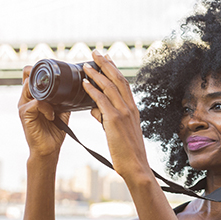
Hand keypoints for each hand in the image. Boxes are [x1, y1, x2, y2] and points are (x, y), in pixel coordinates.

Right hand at [17, 65, 69, 158]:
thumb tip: (75, 86)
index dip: (39, 69)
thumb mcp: (61, 110)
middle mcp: (26, 98)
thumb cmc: (54, 131)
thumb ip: (62, 98)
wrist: (49, 149)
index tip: (55, 73)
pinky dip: (46, 107)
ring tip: (55, 104)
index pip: (30, 74)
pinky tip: (52, 116)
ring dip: (46, 92)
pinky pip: (35, 103)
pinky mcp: (24, 114)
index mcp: (33, 96)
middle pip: (27, 76)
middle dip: (43, 77)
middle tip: (56, 86)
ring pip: (30, 86)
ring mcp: (23, 106)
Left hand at [82, 52, 152, 182]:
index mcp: (133, 110)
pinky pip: (102, 101)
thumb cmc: (127, 152)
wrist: (136, 166)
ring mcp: (123, 113)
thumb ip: (106, 118)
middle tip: (96, 53)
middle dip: (106, 64)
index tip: (106, 60)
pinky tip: (84, 83)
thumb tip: (95, 110)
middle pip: (118, 79)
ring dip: (96, 73)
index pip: (123, 84)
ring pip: (110, 86)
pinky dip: (92, 90)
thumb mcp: (117, 132)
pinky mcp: (115, 121)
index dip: (114, 70)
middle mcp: (130, 108)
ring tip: (85, 64)